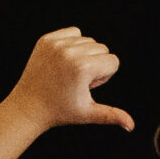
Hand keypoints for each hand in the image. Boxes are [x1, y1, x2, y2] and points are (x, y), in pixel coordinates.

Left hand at [10, 28, 135, 131]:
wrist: (27, 106)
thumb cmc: (59, 111)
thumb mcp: (88, 113)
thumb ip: (112, 115)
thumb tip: (131, 126)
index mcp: (83, 68)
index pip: (113, 61)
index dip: (104, 76)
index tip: (86, 86)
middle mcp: (70, 52)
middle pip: (103, 48)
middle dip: (96, 64)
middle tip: (77, 80)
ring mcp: (57, 45)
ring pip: (88, 40)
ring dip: (84, 53)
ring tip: (69, 71)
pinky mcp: (46, 40)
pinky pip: (72, 32)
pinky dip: (72, 43)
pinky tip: (62, 61)